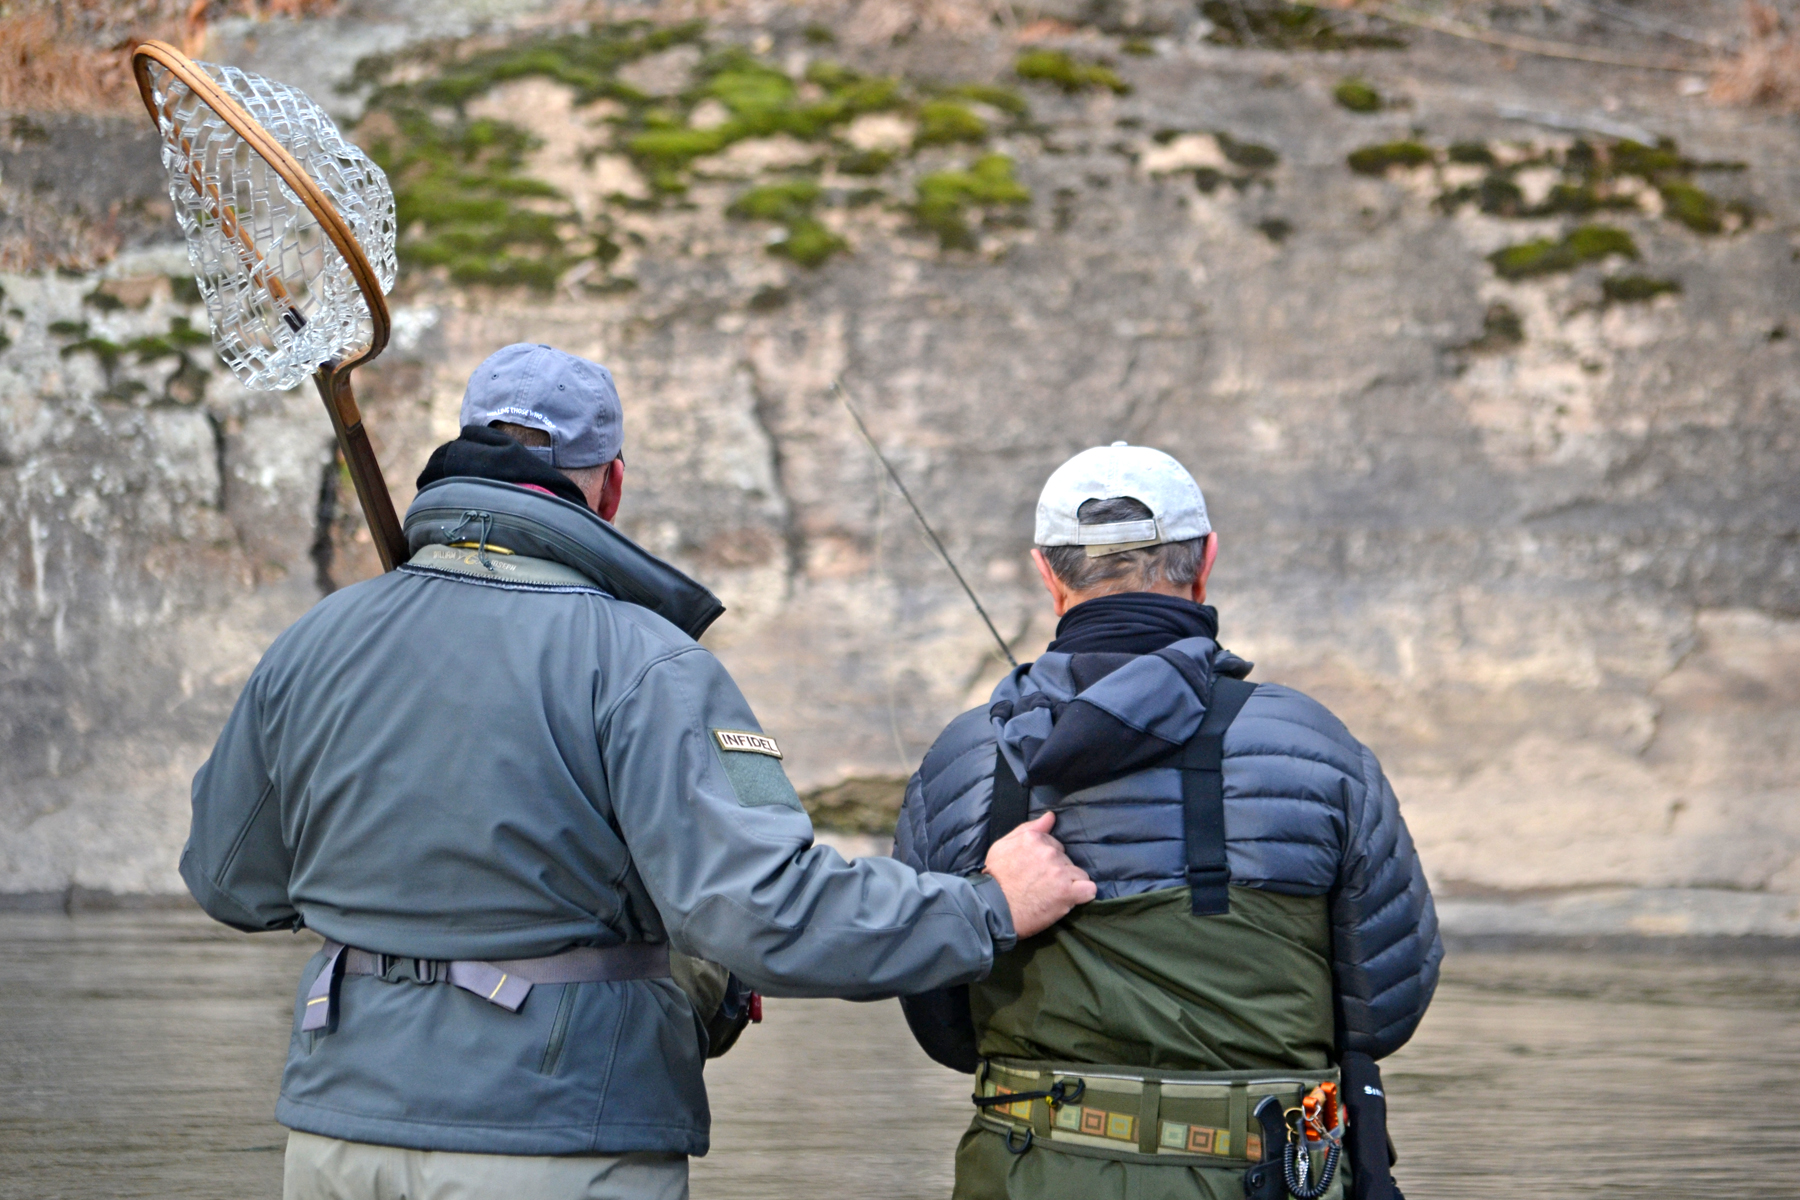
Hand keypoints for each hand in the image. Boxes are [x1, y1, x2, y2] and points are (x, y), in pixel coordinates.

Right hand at [983, 812, 1095, 938]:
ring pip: (1079, 874)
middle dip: (1059, 872)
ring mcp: (1059, 871)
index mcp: (1034, 838)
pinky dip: (1082, 895)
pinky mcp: (1067, 892)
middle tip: (1042, 886)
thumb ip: (1028, 828)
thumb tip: (1051, 817)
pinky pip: (1089, 889)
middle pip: (1067, 860)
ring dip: (1069, 884)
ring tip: (1052, 895)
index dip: (1048, 860)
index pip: (1056, 846)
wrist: (992, 909)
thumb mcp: (1002, 846)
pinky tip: (1070, 899)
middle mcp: (1049, 852)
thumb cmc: (994, 878)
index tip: (1037, 872)